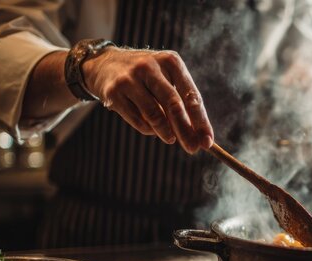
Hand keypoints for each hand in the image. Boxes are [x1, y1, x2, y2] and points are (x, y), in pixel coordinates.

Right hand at [81, 47, 212, 152]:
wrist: (104, 64)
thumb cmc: (146, 76)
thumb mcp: (166, 79)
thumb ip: (181, 102)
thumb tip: (199, 135)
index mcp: (170, 61)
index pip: (191, 95)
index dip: (201, 120)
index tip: (208, 141)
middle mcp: (150, 66)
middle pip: (174, 105)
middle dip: (186, 131)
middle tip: (193, 149)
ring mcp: (130, 79)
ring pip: (154, 115)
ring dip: (166, 132)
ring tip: (171, 139)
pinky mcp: (113, 92)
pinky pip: (137, 120)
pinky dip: (148, 129)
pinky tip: (152, 129)